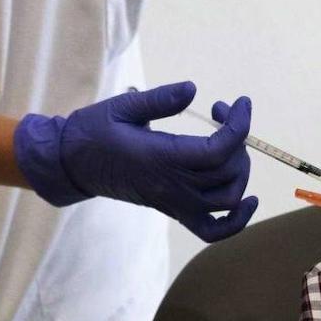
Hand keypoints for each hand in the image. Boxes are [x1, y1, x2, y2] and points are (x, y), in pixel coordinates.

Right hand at [15, 82, 258, 242]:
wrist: (71, 165)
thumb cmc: (93, 131)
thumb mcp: (123, 107)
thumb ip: (160, 99)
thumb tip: (193, 89)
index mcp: (160, 157)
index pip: (218, 150)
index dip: (239, 126)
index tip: (240, 102)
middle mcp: (171, 185)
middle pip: (229, 172)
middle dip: (238, 140)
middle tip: (221, 114)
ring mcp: (173, 202)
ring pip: (228, 199)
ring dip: (240, 170)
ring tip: (227, 143)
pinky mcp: (172, 211)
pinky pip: (212, 230)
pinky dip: (236, 222)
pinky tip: (248, 201)